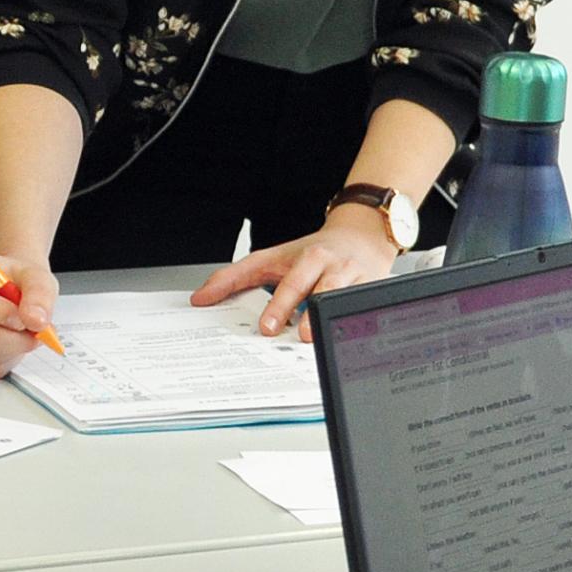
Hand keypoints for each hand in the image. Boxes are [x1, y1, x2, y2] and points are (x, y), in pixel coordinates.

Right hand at [0, 249, 60, 375]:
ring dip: (10, 350)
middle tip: (34, 332)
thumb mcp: (34, 275)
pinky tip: (7, 342)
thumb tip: (36, 320)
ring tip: (21, 333)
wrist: (5, 287)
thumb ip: (39, 293)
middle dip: (13, 339)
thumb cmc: (13, 279)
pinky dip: (2, 360)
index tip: (22, 316)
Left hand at [192, 198, 405, 339]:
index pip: (281, 279)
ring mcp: (349, 274)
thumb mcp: (273, 258)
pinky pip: (358, 304)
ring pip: (335, 293)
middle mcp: (325, 264)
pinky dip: (350, 317)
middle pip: (306, 284)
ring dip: (321, 314)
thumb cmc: (314, 253)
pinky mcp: (370, 286)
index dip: (272, 303)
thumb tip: (201, 298)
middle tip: (276, 329)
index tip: (264, 325)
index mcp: (301, 258)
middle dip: (290, 307)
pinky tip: (343, 332)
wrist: (361, 235)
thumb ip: (235, 278)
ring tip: (309, 335)